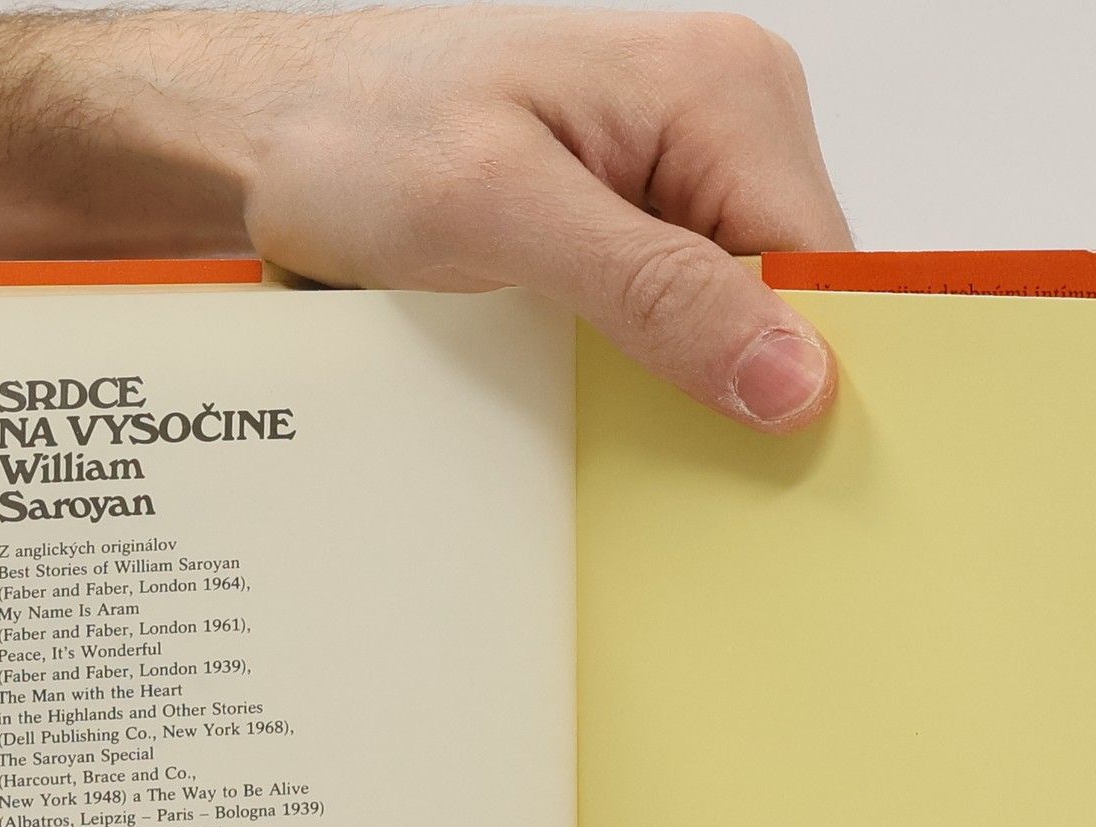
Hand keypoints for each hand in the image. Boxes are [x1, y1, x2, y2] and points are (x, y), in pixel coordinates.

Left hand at [91, 7, 851, 429]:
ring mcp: (679, 173)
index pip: (825, 270)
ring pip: (736, 323)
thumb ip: (654, 293)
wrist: (270, 132)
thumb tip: (791, 379)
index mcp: (726, 91)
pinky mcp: (634, 221)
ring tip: (600, 413)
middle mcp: (723, 122)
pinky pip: (678, 320)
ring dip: (683, 388)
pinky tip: (590, 393)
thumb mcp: (502, 213)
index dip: (805, 377)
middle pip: (789, 303)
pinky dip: (644, 373)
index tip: (761, 466)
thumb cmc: (359, 135)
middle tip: (650, 445)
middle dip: (737, 389)